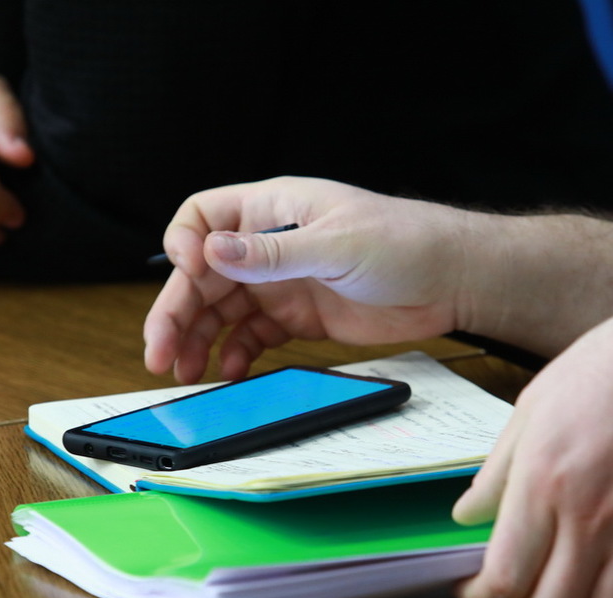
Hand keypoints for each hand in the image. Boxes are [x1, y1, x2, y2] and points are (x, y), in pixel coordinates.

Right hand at [143, 177, 481, 382]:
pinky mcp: (300, 317)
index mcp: (272, 208)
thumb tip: (211, 250)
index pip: (203, 217)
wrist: (453, 279)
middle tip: (159, 353)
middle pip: (203, 276)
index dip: (184, 244)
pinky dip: (236, 356)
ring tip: (184, 374)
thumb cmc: (405, 241)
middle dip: (177, 313)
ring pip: (222, 311)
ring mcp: (282, 282)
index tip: (186, 274)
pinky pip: (253, 336)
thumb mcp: (336, 244)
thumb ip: (272, 252)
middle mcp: (269, 245)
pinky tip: (230, 374)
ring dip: (199, 341)